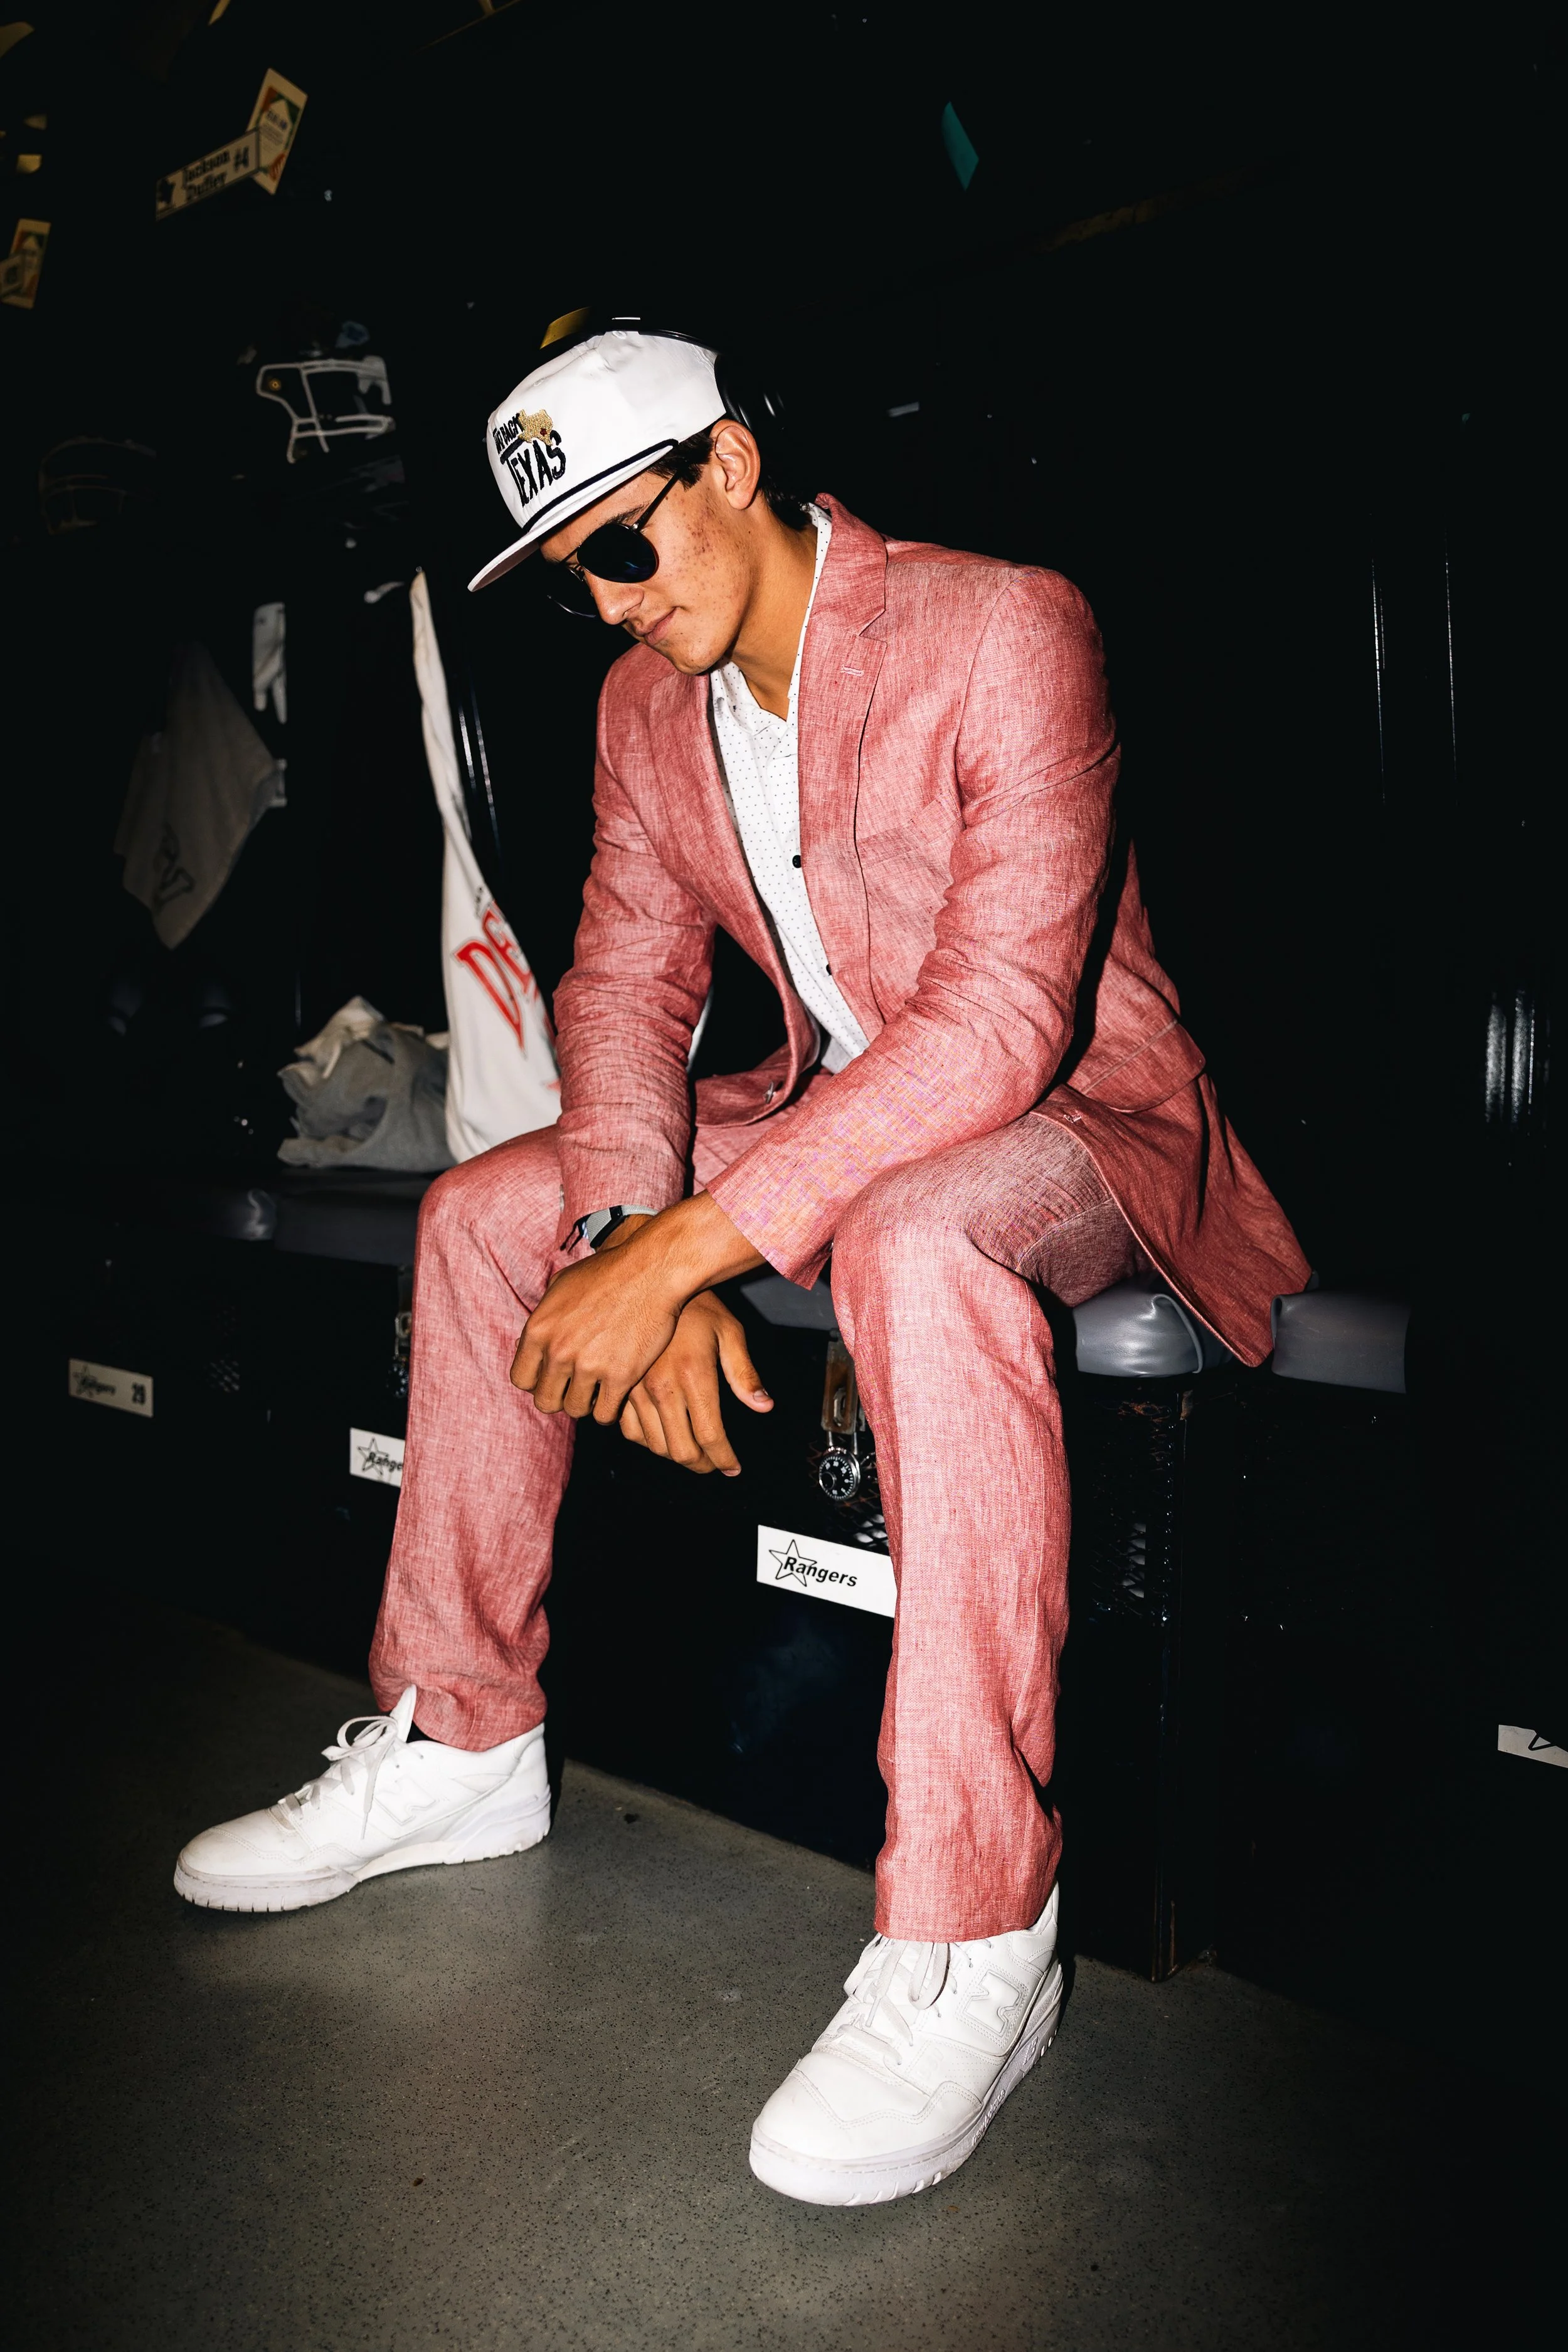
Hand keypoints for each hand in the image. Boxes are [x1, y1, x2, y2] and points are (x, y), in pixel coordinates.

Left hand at [511, 1193, 763, 1424]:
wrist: (651, 1271)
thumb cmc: (607, 1274)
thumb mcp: (561, 1286)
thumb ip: (543, 1318)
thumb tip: (530, 1342)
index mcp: (539, 1329)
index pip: (521, 1379)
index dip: (538, 1381)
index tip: (555, 1375)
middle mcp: (558, 1351)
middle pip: (545, 1401)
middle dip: (560, 1396)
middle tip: (578, 1385)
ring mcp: (589, 1365)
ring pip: (575, 1410)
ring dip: (587, 1402)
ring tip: (600, 1388)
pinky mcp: (620, 1376)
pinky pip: (604, 1414)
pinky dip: (610, 1409)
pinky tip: (617, 1394)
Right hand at [619, 1291, 772, 1475]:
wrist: (649, 1283)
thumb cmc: (696, 1305)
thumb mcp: (729, 1332)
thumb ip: (744, 1374)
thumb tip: (763, 1406)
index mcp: (693, 1376)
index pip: (710, 1437)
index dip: (724, 1459)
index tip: (733, 1467)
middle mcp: (661, 1388)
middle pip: (682, 1451)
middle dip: (702, 1465)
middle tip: (715, 1464)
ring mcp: (635, 1390)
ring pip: (656, 1446)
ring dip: (677, 1456)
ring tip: (694, 1452)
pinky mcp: (619, 1389)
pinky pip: (630, 1432)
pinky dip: (649, 1441)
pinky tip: (665, 1435)